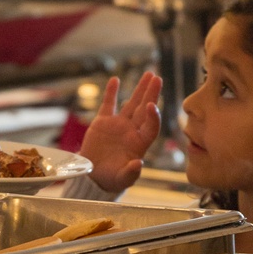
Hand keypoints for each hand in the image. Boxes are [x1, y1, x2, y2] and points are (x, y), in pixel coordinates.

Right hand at [81, 72, 161, 193]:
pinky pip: (109, 104)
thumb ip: (131, 172)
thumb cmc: (112, 179)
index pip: (151, 127)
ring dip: (140, 89)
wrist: (94, 176)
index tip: (152, 105)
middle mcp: (132, 131)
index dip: (153, 116)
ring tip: (148, 74)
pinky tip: (115, 80)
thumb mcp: (123, 179)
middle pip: (145, 109)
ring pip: (132, 103)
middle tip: (157, 78)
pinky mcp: (104, 122)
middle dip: (151, 94)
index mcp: (140, 143)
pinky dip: (111, 92)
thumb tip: (139, 164)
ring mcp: (119, 125)